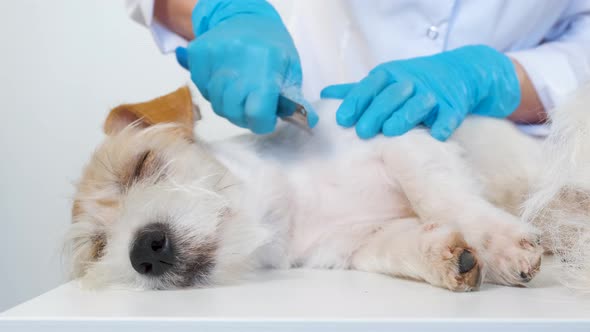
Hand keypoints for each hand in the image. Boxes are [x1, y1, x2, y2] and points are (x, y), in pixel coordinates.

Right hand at [175, 0, 317, 133]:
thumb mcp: (291, 69)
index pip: (257, 111)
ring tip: (239, 90)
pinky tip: (225, 79)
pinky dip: (212, 91)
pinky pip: (201, 89)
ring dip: (228, 105)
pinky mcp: (197, 53)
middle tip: (251, 107)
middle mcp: (238, 57)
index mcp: (267, 62)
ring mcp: (214, 54)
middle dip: (243, 116)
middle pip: (232, 110)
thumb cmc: (272, 46)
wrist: (246, 17)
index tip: (265, 120)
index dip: (262, 123)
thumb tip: (309, 121)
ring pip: (215, 102)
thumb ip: (293, 98)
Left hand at [321, 45, 520, 140]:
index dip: (356, 102)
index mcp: (389, 75)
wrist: (457, 73)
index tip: (342, 119)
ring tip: (391, 131)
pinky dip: (444, 124)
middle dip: (376, 112)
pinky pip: (449, 114)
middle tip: (362, 131)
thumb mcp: (383, 82)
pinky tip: (437, 135)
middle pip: (392, 94)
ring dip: (406, 115)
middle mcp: (410, 81)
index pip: (369, 86)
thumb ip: (355, 91)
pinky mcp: (454, 105)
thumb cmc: (411, 83)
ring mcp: (433, 93)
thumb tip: (323, 95)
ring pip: (419, 102)